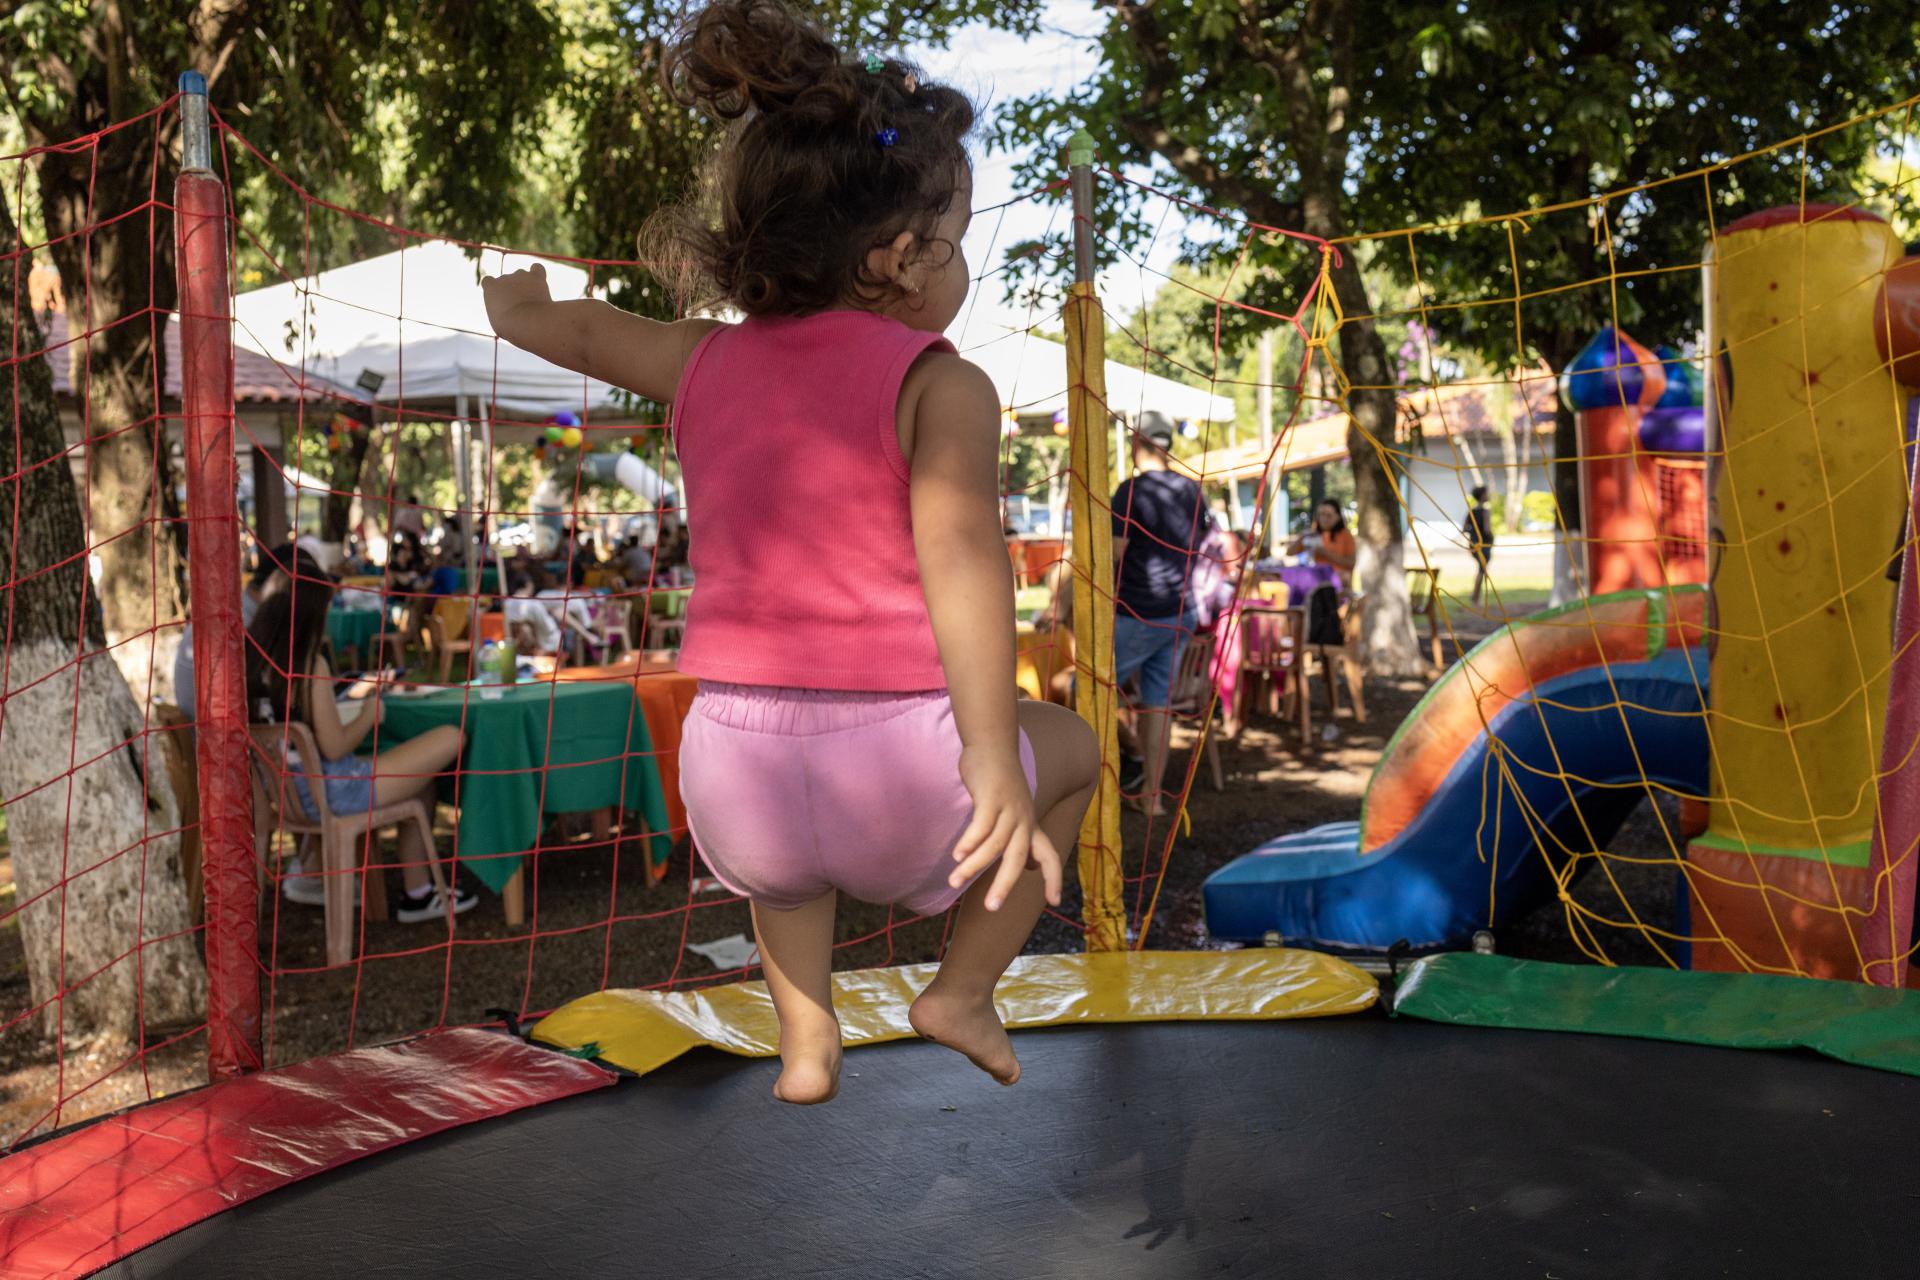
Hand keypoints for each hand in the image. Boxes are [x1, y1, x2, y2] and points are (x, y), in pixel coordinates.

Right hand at [481, 263, 551, 335]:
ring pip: (522, 276)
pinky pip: (537, 268)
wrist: (525, 321)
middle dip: (513, 293)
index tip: (502, 303)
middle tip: (521, 310)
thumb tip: (510, 310)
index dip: (496, 291)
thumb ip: (502, 312)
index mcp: (490, 287)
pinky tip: (540, 283)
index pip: (488, 282)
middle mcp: (504, 277)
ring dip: (526, 286)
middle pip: (508, 281)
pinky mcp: (535, 277)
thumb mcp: (499, 322)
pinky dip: (538, 274)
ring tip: (533, 303)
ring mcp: (520, 275)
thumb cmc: (510, 327)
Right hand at [948, 745, 1062, 911]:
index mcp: (1031, 826)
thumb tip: (1029, 867)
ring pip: (993, 844)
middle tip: (991, 908)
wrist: (993, 745)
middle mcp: (1024, 820)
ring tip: (954, 881)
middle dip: (1005, 884)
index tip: (1054, 901)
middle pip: (1017, 858)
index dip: (1053, 878)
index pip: (1050, 856)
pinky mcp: (991, 796)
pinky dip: (969, 842)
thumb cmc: (1001, 784)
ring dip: (973, 865)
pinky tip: (957, 854)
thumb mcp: (1015, 813)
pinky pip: (981, 825)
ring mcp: (1009, 808)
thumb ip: (1021, 839)